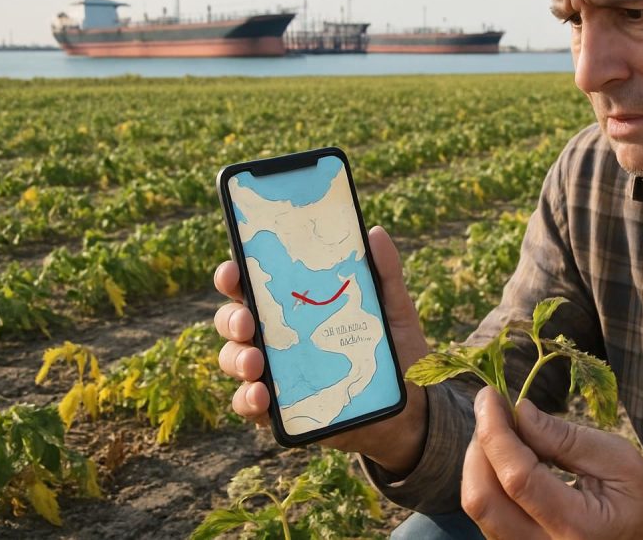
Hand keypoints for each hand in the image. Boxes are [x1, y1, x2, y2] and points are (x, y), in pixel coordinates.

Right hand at [212, 225, 430, 475]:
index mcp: (295, 306)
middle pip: (234, 321)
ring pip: (234, 360)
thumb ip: (385, 273)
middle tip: (247, 322)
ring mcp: (276, 373)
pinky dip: (247, 399)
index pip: (253, 285)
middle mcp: (278, 336)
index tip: (234, 270)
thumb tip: (374, 233)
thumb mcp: (394, 309)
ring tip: (255, 362)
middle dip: (232, 319)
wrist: (410, 406)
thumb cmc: (395, 350)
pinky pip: (249, 404)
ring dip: (236, 359)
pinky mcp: (281, 409)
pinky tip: (262, 396)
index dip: (234, 275)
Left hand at [462, 387, 642, 539]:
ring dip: (480, 459)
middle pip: (483, 499)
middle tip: (494, 410)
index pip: (517, 479)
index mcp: (578, 527)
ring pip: (478, 506)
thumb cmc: (636, 497)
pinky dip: (487, 475)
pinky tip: (507, 454)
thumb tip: (518, 411)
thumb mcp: (617, 458)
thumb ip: (566, 438)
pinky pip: (487, 511)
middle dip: (480, 444)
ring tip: (504, 430)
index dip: (495, 431)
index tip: (489, 395)